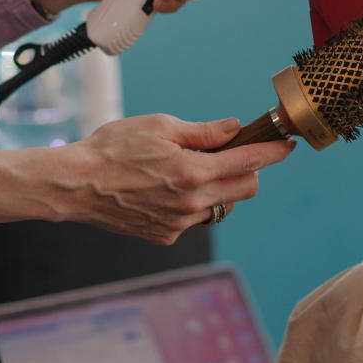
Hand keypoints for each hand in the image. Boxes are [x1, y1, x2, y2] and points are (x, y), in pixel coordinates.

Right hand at [0, 115, 293, 243]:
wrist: (75, 185)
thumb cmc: (112, 148)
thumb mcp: (160, 127)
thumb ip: (203, 132)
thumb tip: (235, 129)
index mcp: (193, 172)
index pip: (249, 162)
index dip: (273, 152)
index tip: (287, 145)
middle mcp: (192, 203)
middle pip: (246, 189)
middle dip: (248, 170)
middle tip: (231, 153)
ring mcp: (180, 224)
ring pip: (221, 205)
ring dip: (218, 187)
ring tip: (187, 170)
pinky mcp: (166, 236)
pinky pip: (194, 218)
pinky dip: (192, 202)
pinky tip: (165, 189)